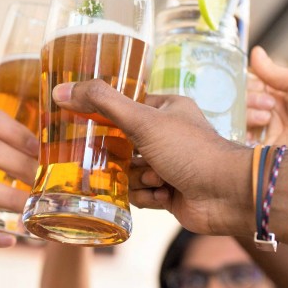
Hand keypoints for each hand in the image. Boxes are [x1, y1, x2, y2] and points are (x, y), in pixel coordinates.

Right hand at [51, 80, 249, 235]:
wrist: (227, 194)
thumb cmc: (190, 150)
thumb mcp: (142, 120)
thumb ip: (101, 103)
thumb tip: (60, 91)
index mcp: (166, 109)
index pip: (124, 108)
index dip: (105, 118)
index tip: (83, 124)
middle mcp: (168, 135)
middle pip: (122, 144)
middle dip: (120, 157)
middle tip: (116, 160)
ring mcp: (168, 166)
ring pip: (128, 173)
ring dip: (137, 179)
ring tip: (156, 179)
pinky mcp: (168, 194)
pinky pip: (140, 195)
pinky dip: (148, 197)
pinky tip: (164, 195)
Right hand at [246, 46, 287, 151]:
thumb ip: (272, 71)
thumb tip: (255, 52)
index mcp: (277, 96)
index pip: (249, 86)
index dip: (248, 83)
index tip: (256, 82)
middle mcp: (269, 114)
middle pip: (241, 102)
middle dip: (250, 98)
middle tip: (269, 102)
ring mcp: (267, 132)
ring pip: (239, 119)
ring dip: (249, 113)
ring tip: (267, 116)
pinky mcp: (264, 149)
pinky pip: (242, 140)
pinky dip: (244, 131)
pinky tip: (259, 125)